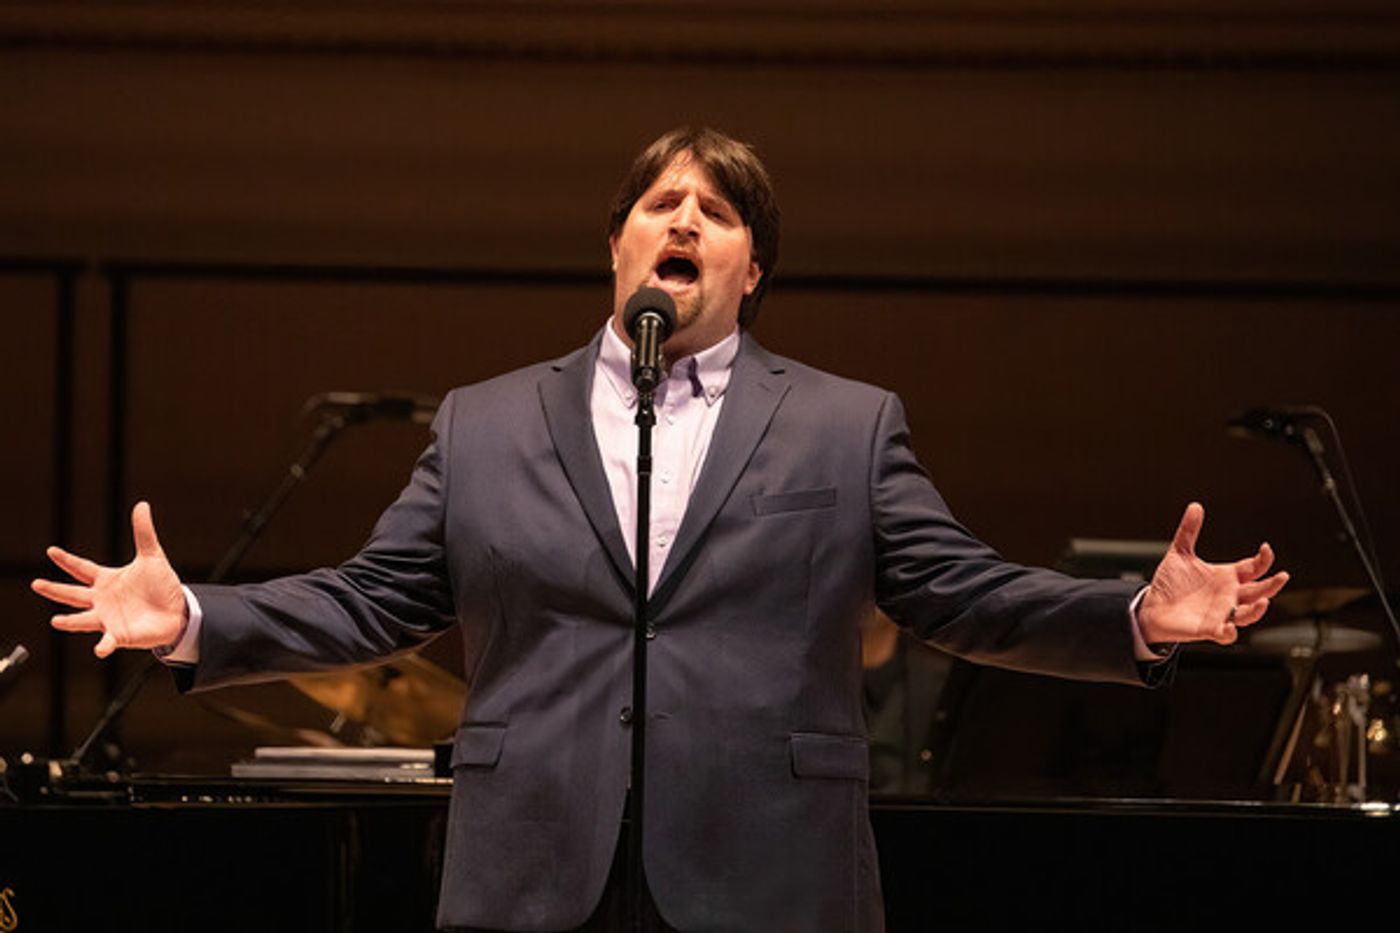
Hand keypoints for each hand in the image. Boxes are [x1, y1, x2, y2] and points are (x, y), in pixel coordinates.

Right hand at [32, 501, 187, 657]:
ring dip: (70, 621)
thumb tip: (141, 505)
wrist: (177, 611)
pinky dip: (104, 645)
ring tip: (56, 620)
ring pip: (83, 620)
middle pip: (73, 594)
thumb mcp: (152, 556)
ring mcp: (109, 619)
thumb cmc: (161, 586)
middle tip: (36, 583)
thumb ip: (143, 533)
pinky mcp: (120, 635)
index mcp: (107, 580)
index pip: (82, 568)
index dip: (67, 560)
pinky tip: (100, 649)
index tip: (51, 550)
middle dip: (55, 590)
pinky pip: (108, 641)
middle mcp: (102, 600)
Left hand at [1138, 502, 1288, 645]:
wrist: (1152, 608)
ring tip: (1264, 601)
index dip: (1263, 560)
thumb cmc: (1170, 584)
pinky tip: (1229, 626)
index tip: (1265, 548)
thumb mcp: (1179, 554)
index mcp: (1227, 577)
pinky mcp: (1208, 629)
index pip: (1253, 568)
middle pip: (1259, 591)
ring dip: (1257, 610)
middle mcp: (1229, 596)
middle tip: (1282, 576)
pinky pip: (1224, 634)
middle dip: (1272, 585)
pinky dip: (1229, 632)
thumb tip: (1195, 506)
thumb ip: (1188, 531)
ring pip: (1247, 615)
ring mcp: (1221, 613)